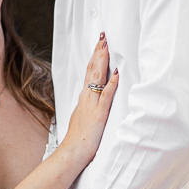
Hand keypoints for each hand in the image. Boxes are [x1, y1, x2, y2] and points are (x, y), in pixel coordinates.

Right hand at [62, 33, 120, 162]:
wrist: (72, 151)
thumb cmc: (79, 138)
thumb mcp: (83, 117)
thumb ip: (88, 106)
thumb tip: (92, 98)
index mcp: (84, 98)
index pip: (89, 73)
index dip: (95, 58)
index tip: (99, 44)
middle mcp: (87, 98)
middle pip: (92, 70)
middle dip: (98, 53)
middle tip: (102, 37)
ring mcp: (92, 104)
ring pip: (97, 78)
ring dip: (102, 61)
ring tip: (106, 46)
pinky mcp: (99, 114)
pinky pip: (106, 96)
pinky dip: (111, 84)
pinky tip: (116, 74)